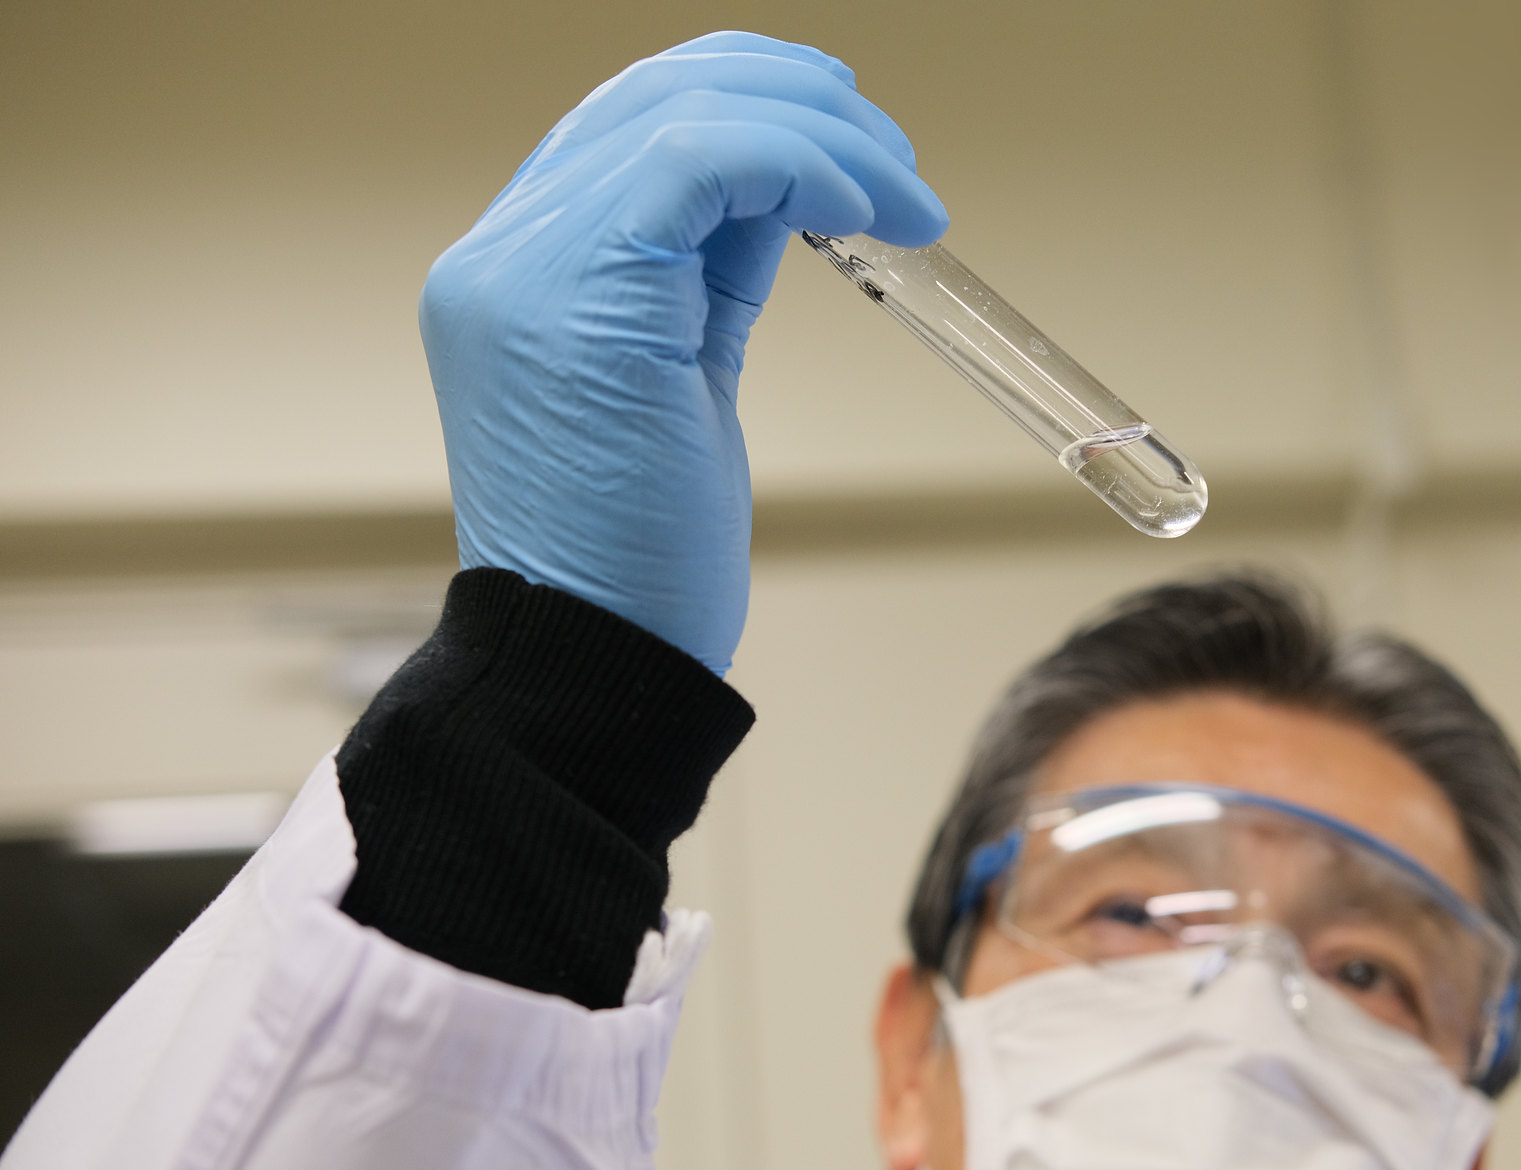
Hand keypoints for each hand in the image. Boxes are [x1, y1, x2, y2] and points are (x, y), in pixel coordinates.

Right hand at [420, 31, 946, 673]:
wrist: (594, 660)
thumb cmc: (639, 554)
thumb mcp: (680, 374)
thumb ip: (708, 268)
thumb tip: (788, 187)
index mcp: (515, 270)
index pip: (626, 123)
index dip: (747, 97)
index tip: (848, 138)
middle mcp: (502, 254)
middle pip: (655, 95)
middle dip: (800, 102)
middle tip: (894, 162)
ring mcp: (526, 269)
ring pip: (685, 110)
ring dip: (822, 133)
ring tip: (901, 190)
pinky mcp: (582, 296)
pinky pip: (703, 161)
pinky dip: (800, 164)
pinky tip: (863, 210)